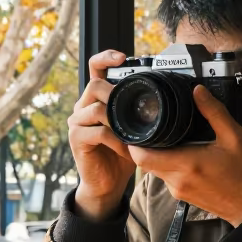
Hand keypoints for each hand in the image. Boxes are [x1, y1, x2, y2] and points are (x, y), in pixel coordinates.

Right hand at [67, 50, 136, 220]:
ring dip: (119, 120)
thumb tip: (165, 96)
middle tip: (135, 107)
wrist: (107, 183)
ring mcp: (76, 123)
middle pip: (95, 86)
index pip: (95, 68)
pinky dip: (116, 140)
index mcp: (96, 99)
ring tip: (133, 132)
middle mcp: (82, 107)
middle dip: (116, 93)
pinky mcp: (77, 139)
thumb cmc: (121, 155)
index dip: (106, 58)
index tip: (123, 57)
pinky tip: (127, 148)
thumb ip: (138, 111)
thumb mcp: (134, 129)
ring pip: (96, 109)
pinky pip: (98, 132)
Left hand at [129, 85, 241, 226]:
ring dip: (157, 155)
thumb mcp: (234, 137)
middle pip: (145, 162)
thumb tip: (198, 91)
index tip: (137, 128)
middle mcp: (177, 180)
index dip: (134, 143)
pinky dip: (168, 165)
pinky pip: (166, 177)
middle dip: (144, 146)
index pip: (143, 157)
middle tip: (150, 127)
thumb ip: (214, 112)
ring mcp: (178, 190)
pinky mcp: (182, 196)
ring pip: (155, 170)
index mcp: (186, 164)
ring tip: (167, 138)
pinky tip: (182, 154)